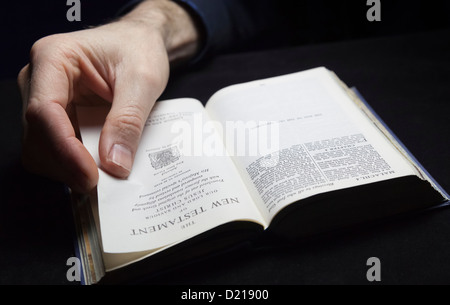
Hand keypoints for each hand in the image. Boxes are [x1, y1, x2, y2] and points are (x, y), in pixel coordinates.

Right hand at [18, 0, 199, 192]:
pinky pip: (55, 148)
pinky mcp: (57, 115)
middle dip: (66, 165)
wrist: (140, 43)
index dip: (64, 150)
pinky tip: (96, 166)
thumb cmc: (139, 50)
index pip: (44, 111)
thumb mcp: (143, 81)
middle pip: (38, 135)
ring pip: (41, 148)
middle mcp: (40, 79)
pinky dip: (73, 163)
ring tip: (102, 175)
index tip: (91, 176)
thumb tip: (114, 164)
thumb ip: (128, 121)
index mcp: (54, 58)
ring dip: (68, 168)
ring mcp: (45, 99)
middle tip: (100, 184)